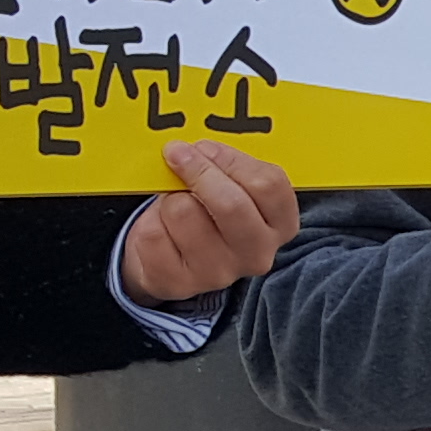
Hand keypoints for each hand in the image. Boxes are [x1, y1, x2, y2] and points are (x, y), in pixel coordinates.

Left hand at [122, 137, 296, 305]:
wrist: (173, 257)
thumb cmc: (208, 210)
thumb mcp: (231, 184)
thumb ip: (225, 165)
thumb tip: (196, 151)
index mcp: (281, 225)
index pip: (268, 185)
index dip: (231, 160)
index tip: (205, 147)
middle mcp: (256, 254)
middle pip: (231, 204)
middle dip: (198, 171)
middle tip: (177, 154)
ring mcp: (218, 274)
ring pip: (183, 212)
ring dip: (170, 198)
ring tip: (175, 204)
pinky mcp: (178, 283)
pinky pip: (153, 233)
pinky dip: (149, 221)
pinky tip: (161, 228)